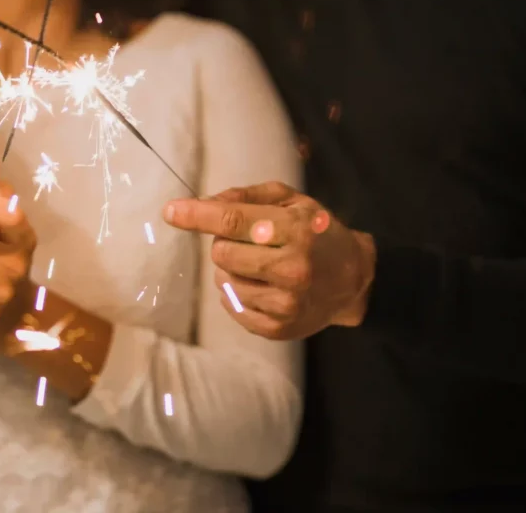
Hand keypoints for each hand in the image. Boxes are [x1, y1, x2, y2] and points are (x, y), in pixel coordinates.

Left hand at [164, 182, 375, 339]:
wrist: (355, 279)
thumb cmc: (317, 232)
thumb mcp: (291, 201)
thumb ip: (246, 197)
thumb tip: (202, 204)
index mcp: (297, 230)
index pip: (235, 221)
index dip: (198, 216)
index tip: (171, 211)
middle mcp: (293, 268)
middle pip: (222, 253)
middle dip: (225, 243)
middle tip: (250, 242)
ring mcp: (286, 303)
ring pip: (224, 281)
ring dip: (232, 270)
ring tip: (260, 265)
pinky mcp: (278, 328)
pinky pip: (232, 307)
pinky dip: (236, 294)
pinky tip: (260, 286)